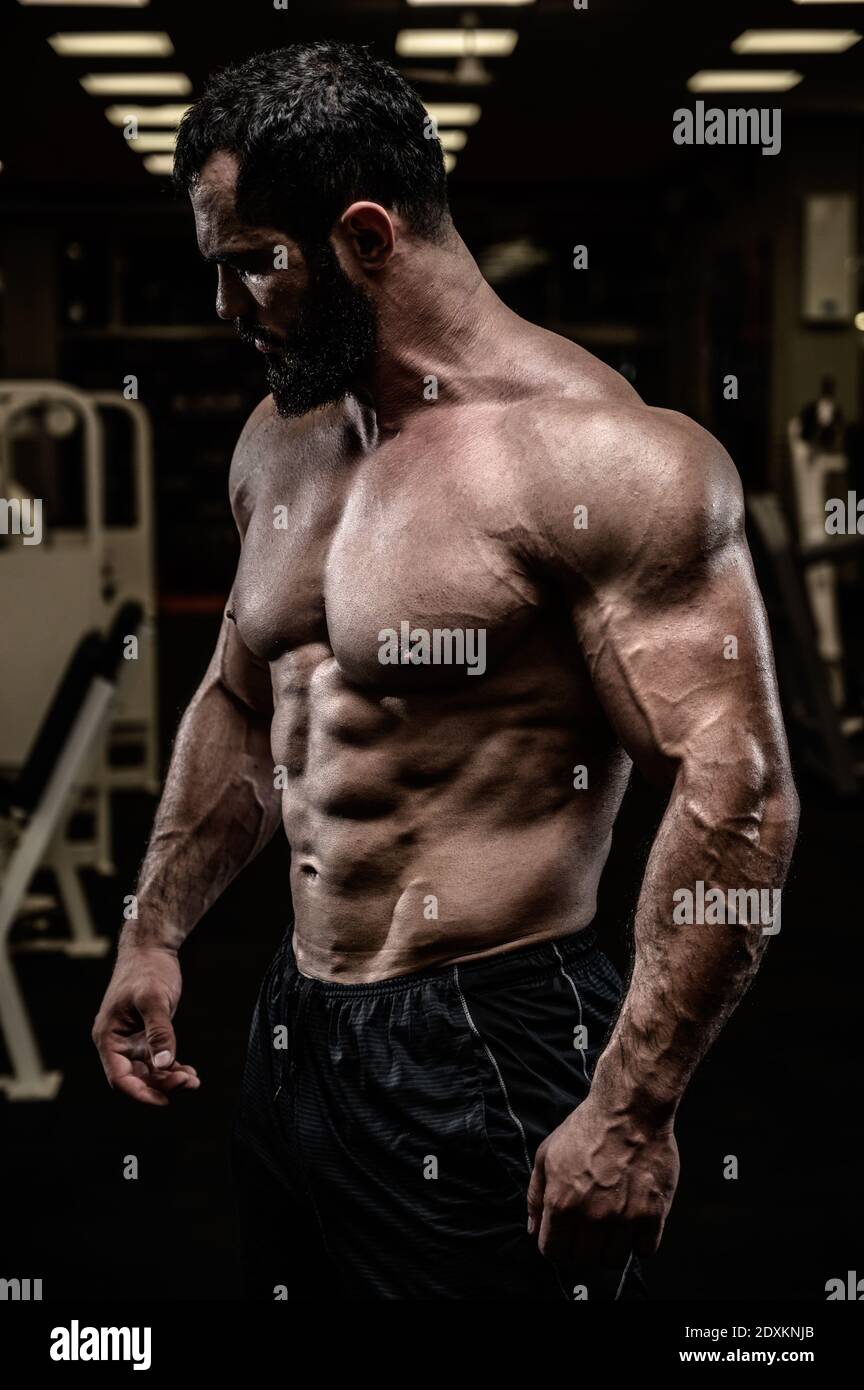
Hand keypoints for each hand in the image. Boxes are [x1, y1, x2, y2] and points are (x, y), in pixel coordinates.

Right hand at [92, 944, 199, 1105]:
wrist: (151, 949)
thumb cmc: (147, 970)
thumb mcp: (154, 1000)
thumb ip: (159, 1033)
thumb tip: (164, 1065)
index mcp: (108, 1037)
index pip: (120, 1078)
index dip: (141, 1094)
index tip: (165, 1100)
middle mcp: (117, 1044)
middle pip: (136, 1079)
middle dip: (162, 1086)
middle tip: (189, 1083)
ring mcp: (132, 1041)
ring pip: (148, 1073)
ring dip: (169, 1080)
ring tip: (194, 1080)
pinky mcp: (146, 1036)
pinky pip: (157, 1061)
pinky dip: (172, 1069)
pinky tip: (191, 1073)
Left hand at [527, 1092, 678, 1268]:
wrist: (629, 1109)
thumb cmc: (586, 1128)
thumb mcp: (546, 1155)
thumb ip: (536, 1196)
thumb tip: (534, 1230)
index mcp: (561, 1203)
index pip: (554, 1253)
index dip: (558, 1246)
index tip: (567, 1236)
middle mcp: (591, 1216)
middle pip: (584, 1260)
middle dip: (584, 1246)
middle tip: (592, 1225)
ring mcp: (623, 1217)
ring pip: (613, 1260)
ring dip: (611, 1246)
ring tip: (614, 1221)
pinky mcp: (652, 1214)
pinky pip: (644, 1251)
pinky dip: (639, 1241)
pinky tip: (635, 1219)